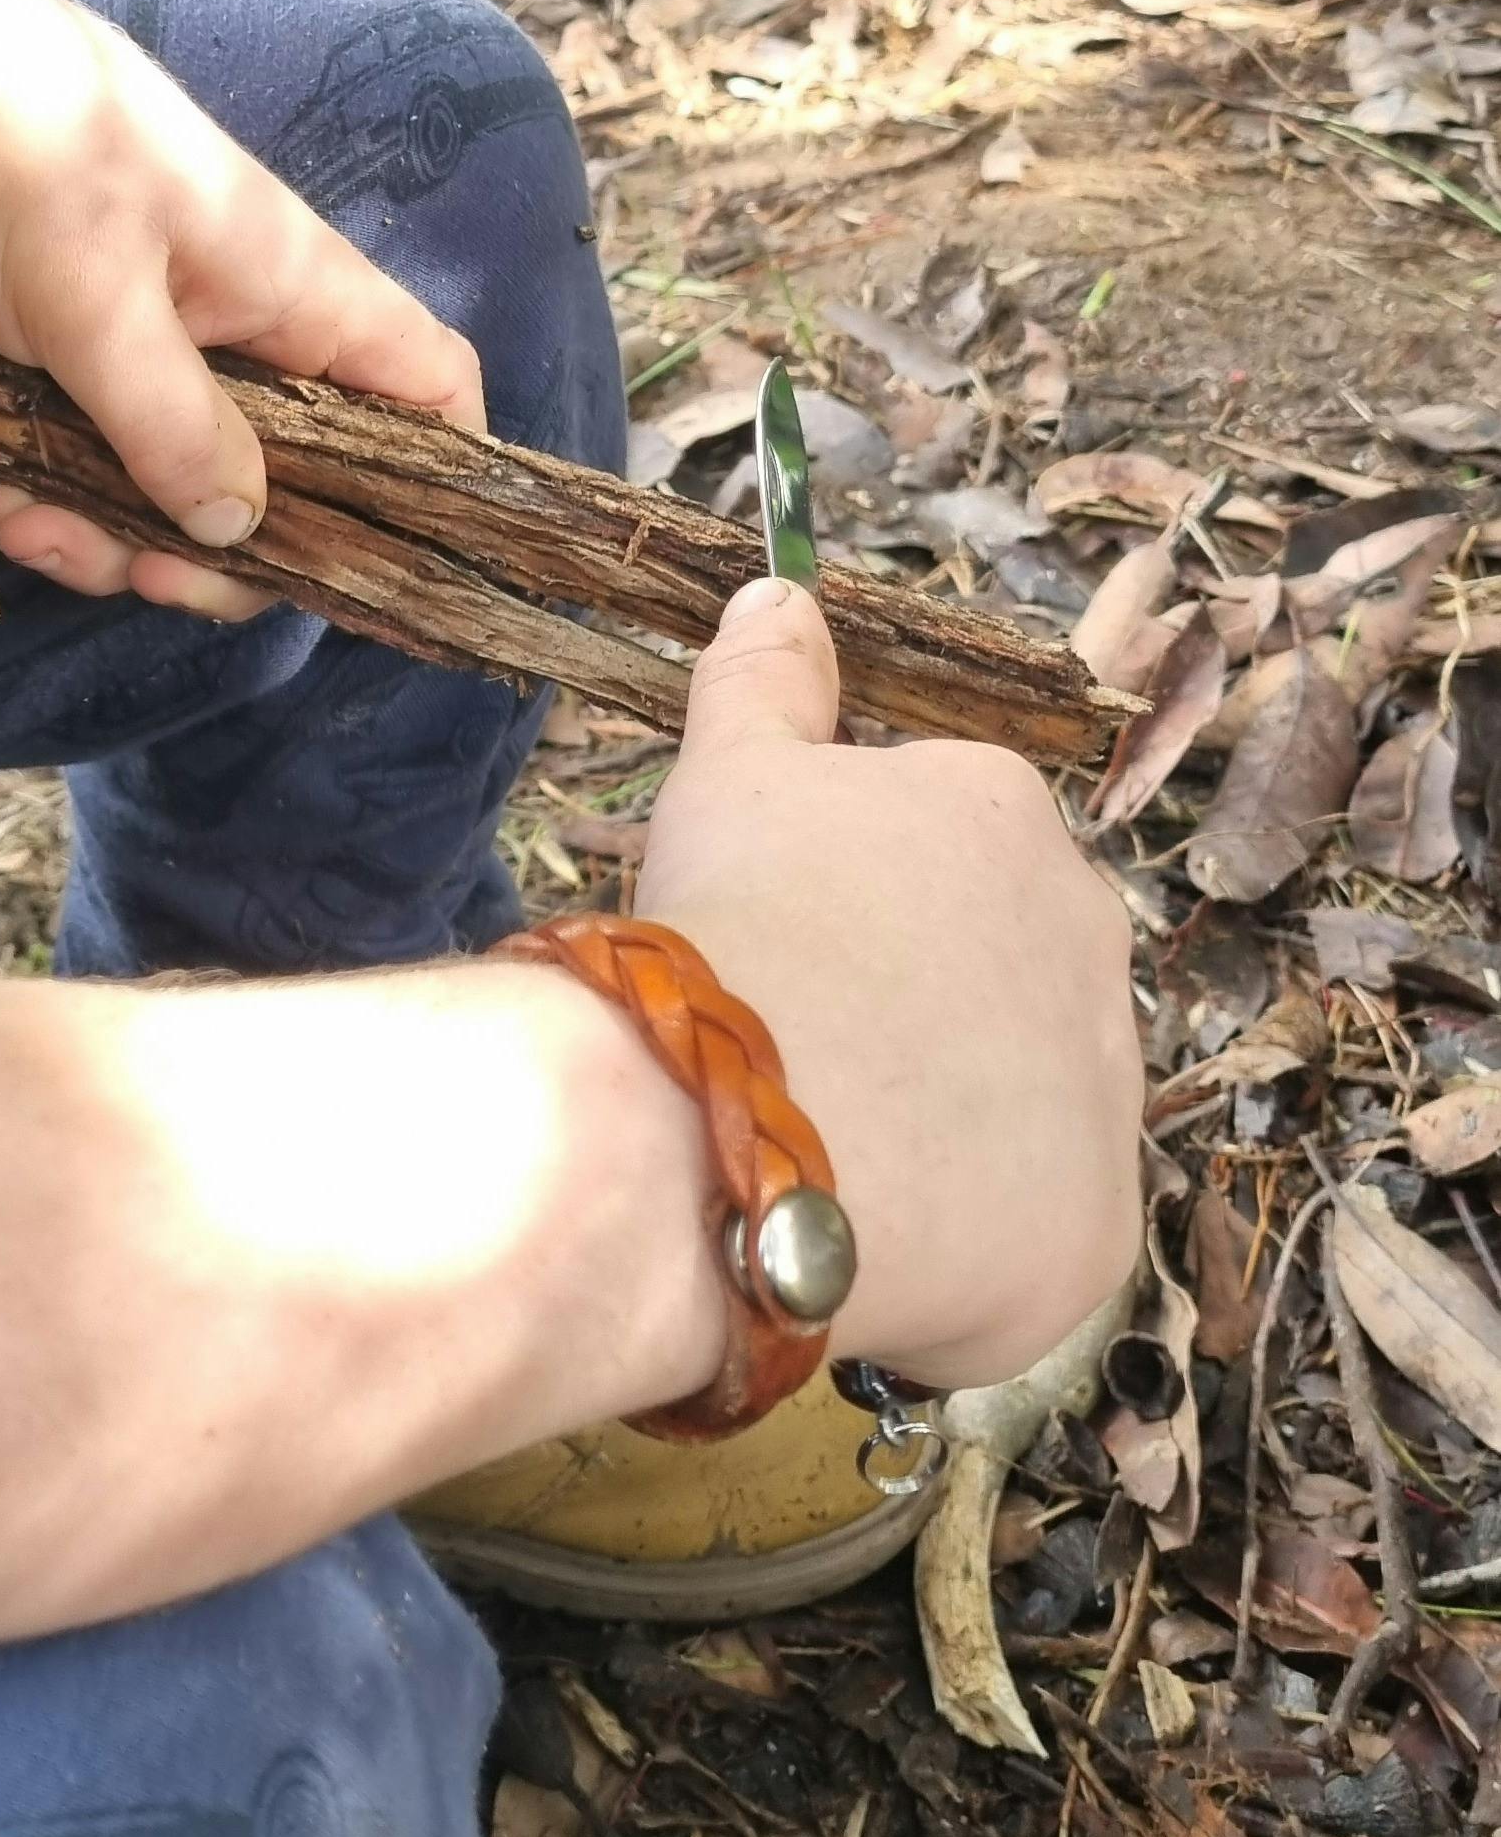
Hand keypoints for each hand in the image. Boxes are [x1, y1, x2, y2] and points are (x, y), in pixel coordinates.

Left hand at [0, 0, 484, 617]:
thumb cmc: (20, 151)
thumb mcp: (95, 299)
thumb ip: (173, 422)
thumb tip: (239, 531)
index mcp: (299, 292)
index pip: (432, 389)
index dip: (437, 481)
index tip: (371, 568)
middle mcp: (253, 331)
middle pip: (301, 483)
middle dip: (221, 553)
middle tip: (141, 578)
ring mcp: (169, 351)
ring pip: (187, 489)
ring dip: (113, 534)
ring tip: (20, 522)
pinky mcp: (88, 365)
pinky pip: (103, 466)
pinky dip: (59, 496)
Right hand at [635, 581, 1142, 1393]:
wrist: (750, 1125)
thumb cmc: (740, 923)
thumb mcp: (729, 773)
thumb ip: (764, 681)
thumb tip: (779, 592)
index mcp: (1007, 815)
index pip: (948, 853)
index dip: (856, 908)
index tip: (785, 946)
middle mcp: (1090, 938)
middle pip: (999, 976)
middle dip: (917, 1010)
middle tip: (800, 1048)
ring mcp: (1107, 1091)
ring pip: (1018, 1106)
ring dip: (942, 1123)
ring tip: (826, 1153)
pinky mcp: (1096, 1233)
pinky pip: (1023, 1233)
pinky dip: (954, 1244)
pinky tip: (862, 1236)